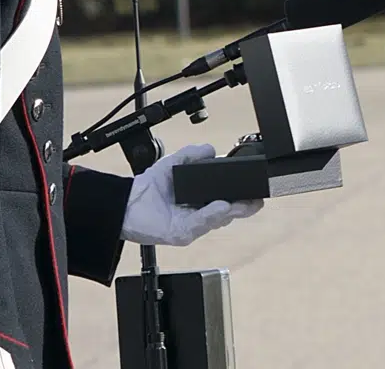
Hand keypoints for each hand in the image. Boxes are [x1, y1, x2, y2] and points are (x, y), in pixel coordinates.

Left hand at [121, 143, 262, 246]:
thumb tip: (212, 149)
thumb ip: (193, 153)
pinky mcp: (182, 233)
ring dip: (233, 211)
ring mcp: (192, 225)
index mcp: (202, 200)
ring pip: (218, 220)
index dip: (243, 197)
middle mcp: (199, 215)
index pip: (228, 200)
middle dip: (244, 207)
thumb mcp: (175, 163)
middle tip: (257, 200)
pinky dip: (212, 216)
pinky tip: (222, 207)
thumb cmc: (150, 186)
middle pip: (229, 213)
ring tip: (242, 203)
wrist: (127, 202)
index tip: (256, 191)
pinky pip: (200, 225)